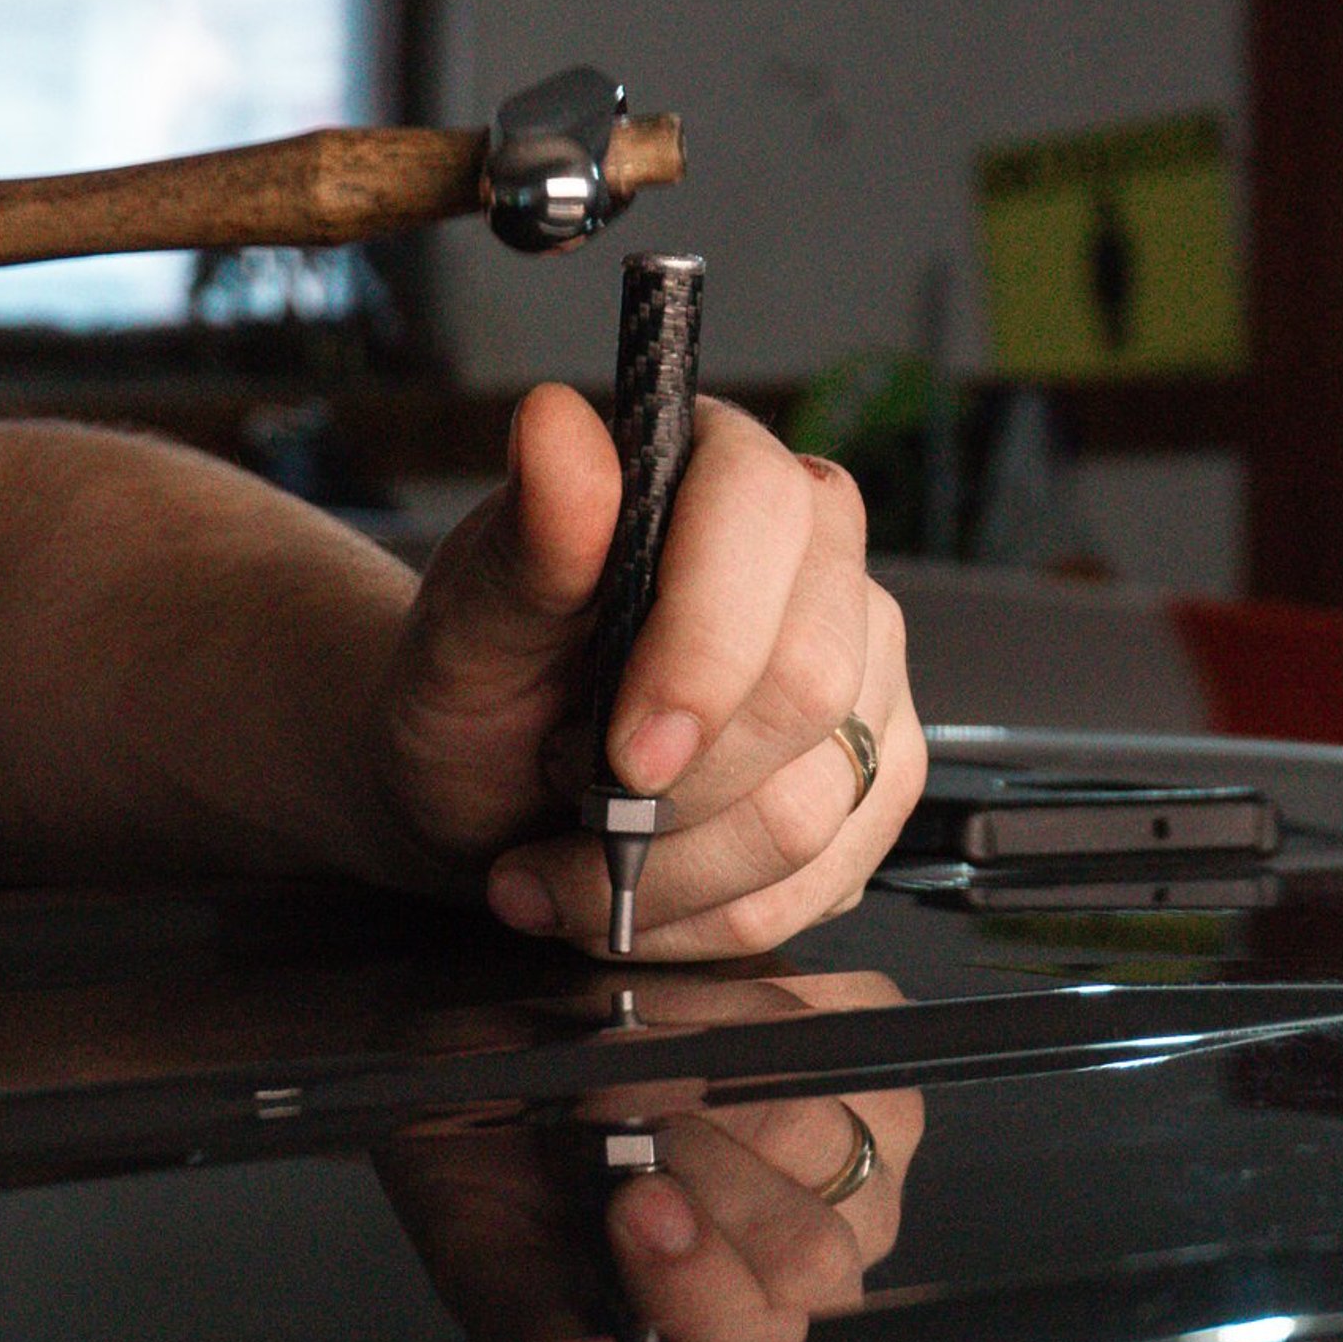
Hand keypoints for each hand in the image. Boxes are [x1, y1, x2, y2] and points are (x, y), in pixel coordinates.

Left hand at [371, 383, 924, 954]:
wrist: (480, 781)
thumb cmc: (476, 685)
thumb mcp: (468, 622)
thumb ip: (529, 537)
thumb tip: (554, 423)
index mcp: (719, 471)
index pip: (765, 519)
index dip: (701, 651)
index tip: (620, 751)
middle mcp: (817, 560)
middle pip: (809, 684)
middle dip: (670, 786)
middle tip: (563, 784)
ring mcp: (863, 673)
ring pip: (810, 809)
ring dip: (663, 869)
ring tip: (568, 854)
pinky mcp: (874, 779)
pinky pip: (816, 883)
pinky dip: (699, 918)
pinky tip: (626, 898)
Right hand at [378, 1036, 924, 1341]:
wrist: (504, 1016)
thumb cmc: (492, 1130)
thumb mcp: (469, 1223)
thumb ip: (518, 1312)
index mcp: (708, 1319)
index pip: (747, 1339)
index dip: (696, 1277)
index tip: (632, 1203)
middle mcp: (801, 1254)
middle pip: (810, 1255)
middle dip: (703, 1172)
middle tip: (611, 1107)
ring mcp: (859, 1155)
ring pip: (836, 1138)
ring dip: (720, 1079)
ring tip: (635, 1051)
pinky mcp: (869, 1047)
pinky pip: (853, 1029)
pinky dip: (765, 1004)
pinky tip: (697, 1009)